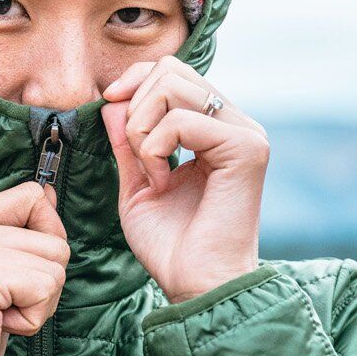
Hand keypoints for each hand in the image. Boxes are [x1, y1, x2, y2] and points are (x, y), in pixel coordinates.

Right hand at [0, 180, 69, 355]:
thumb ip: (15, 235)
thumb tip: (49, 194)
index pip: (31, 195)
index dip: (45, 237)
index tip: (15, 276)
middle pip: (52, 235)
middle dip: (43, 281)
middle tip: (1, 308)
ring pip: (55, 262)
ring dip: (39, 302)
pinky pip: (46, 286)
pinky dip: (33, 319)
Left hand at [101, 56, 267, 304]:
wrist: (196, 284)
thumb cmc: (170, 244)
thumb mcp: (136, 182)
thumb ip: (127, 140)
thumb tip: (113, 100)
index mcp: (215, 128)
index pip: (172, 71)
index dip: (134, 80)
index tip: (109, 104)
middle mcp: (236, 123)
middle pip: (170, 70)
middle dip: (134, 108)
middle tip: (138, 158)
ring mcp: (246, 133)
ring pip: (172, 87)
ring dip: (141, 130)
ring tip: (152, 172)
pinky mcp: (247, 148)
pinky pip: (181, 120)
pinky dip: (155, 149)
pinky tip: (163, 182)